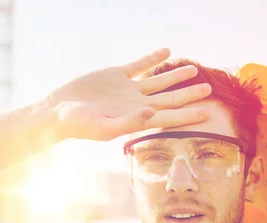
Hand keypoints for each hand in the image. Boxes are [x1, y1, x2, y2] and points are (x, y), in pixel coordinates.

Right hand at [45, 48, 211, 140]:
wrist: (57, 111)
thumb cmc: (80, 125)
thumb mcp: (104, 128)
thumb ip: (129, 121)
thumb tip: (152, 112)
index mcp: (139, 118)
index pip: (170, 117)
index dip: (188, 115)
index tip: (207, 113)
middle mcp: (138, 103)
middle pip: (170, 98)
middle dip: (190, 94)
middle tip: (209, 89)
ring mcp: (128, 88)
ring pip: (159, 80)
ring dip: (176, 75)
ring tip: (193, 69)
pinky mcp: (117, 75)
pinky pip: (139, 65)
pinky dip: (152, 58)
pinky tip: (166, 52)